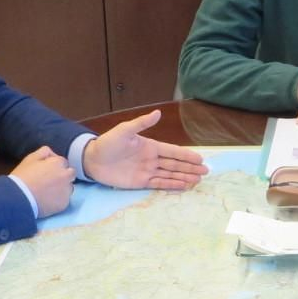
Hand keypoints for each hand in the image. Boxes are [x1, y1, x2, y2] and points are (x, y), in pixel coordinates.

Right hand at [11, 146, 73, 216]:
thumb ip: (44, 152)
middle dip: (63, 176)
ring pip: (69, 188)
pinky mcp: (64, 204)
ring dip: (62, 188)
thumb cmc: (23, 177)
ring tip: (48, 192)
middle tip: (49, 182)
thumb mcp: (31, 158)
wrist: (19, 198)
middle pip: (70, 174)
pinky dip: (58, 200)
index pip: (63, 163)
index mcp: (58, 163)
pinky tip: (47, 200)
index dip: (55, 167)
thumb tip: (52, 154)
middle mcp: (66, 176)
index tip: (47, 172)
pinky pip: (65, 201)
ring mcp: (66, 190)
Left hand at [82, 110, 208, 190]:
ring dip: (184, 177)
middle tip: (206, 172)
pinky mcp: (140, 182)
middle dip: (190, 168)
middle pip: (175, 164)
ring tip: (198, 180)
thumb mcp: (124, 130)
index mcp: (150, 146)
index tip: (200, 159)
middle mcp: (152, 159)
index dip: (186, 155)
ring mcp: (147, 171)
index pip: (173, 151)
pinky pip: (159, 183)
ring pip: (170, 175)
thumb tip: (158, 112)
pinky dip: (171, 185)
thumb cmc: (108, 143)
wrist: (92, 160)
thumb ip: (142, 123)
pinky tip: (182, 186)